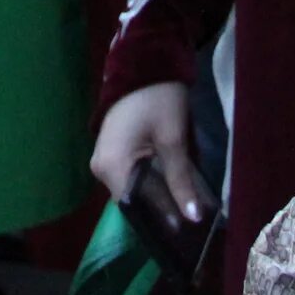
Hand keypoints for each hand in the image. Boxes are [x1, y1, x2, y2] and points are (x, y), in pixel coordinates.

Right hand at [88, 81, 209, 225]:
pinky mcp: (111, 151)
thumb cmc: (158, 99)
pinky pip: (130, 176)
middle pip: (132, 201)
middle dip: (161, 209)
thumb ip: (180, 180)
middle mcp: (100, 168)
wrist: (144, 63)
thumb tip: (194, 218)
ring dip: (157, 195)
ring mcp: (103, 159)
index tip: (188, 231)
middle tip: (192, 219)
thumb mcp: (173, 140)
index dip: (161, 220)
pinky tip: (171, 185)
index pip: (134, 208)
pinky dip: (150, 182)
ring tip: (185, 204)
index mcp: (111, 166)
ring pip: (132, 189)